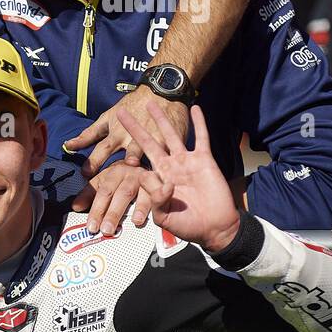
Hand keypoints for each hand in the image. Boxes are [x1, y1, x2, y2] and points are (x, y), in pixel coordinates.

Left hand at [65, 84, 190, 175]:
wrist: (161, 91)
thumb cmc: (131, 106)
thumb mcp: (107, 118)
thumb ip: (88, 135)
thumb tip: (67, 146)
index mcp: (117, 134)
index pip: (102, 150)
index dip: (93, 162)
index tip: (85, 174)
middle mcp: (133, 139)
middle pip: (125, 155)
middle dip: (119, 167)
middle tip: (114, 179)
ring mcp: (153, 139)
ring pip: (147, 154)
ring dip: (141, 162)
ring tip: (135, 165)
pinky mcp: (170, 141)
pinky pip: (168, 154)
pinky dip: (166, 164)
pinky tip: (166, 179)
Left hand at [72, 163, 150, 235]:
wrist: (148, 162)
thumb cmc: (123, 177)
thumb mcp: (105, 182)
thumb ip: (89, 195)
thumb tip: (75, 207)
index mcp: (112, 173)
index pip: (102, 192)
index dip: (96, 210)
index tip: (91, 226)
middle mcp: (127, 173)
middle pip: (117, 194)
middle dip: (111, 213)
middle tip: (106, 230)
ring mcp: (142, 177)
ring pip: (133, 194)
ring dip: (129, 210)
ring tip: (123, 226)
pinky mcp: (157, 183)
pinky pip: (152, 196)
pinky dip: (146, 208)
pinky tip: (140, 219)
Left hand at [117, 103, 241, 253]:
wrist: (214, 228)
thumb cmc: (188, 224)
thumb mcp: (164, 216)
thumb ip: (155, 199)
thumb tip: (155, 180)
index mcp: (157, 180)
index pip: (138, 166)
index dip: (129, 160)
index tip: (117, 150)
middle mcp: (169, 167)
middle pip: (148, 142)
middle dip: (135, 128)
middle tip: (122, 112)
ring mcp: (186, 161)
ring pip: (171, 135)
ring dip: (162, 119)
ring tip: (152, 104)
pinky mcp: (204, 160)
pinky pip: (202, 137)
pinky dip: (199, 123)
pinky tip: (195, 108)